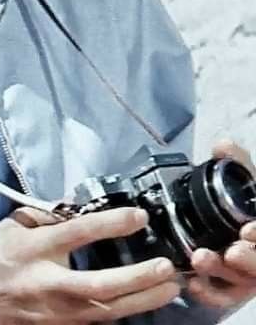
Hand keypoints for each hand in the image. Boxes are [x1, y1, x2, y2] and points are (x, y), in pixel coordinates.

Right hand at [0, 205, 178, 323]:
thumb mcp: (13, 225)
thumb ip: (47, 214)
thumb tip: (79, 205)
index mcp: (32, 249)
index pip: (76, 233)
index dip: (109, 224)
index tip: (138, 216)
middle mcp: (45, 283)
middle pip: (98, 285)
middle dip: (136, 278)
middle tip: (165, 266)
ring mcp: (54, 312)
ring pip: (104, 310)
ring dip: (141, 300)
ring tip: (169, 286)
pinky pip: (96, 321)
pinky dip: (122, 312)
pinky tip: (144, 303)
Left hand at [187, 140, 255, 309]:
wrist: (233, 227)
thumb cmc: (246, 203)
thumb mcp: (247, 180)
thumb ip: (238, 162)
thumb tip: (223, 145)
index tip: (247, 229)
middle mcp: (255, 251)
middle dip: (248, 260)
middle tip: (231, 252)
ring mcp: (246, 274)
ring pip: (239, 281)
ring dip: (221, 271)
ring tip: (201, 259)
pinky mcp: (230, 289)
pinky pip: (221, 297)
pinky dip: (208, 293)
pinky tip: (193, 284)